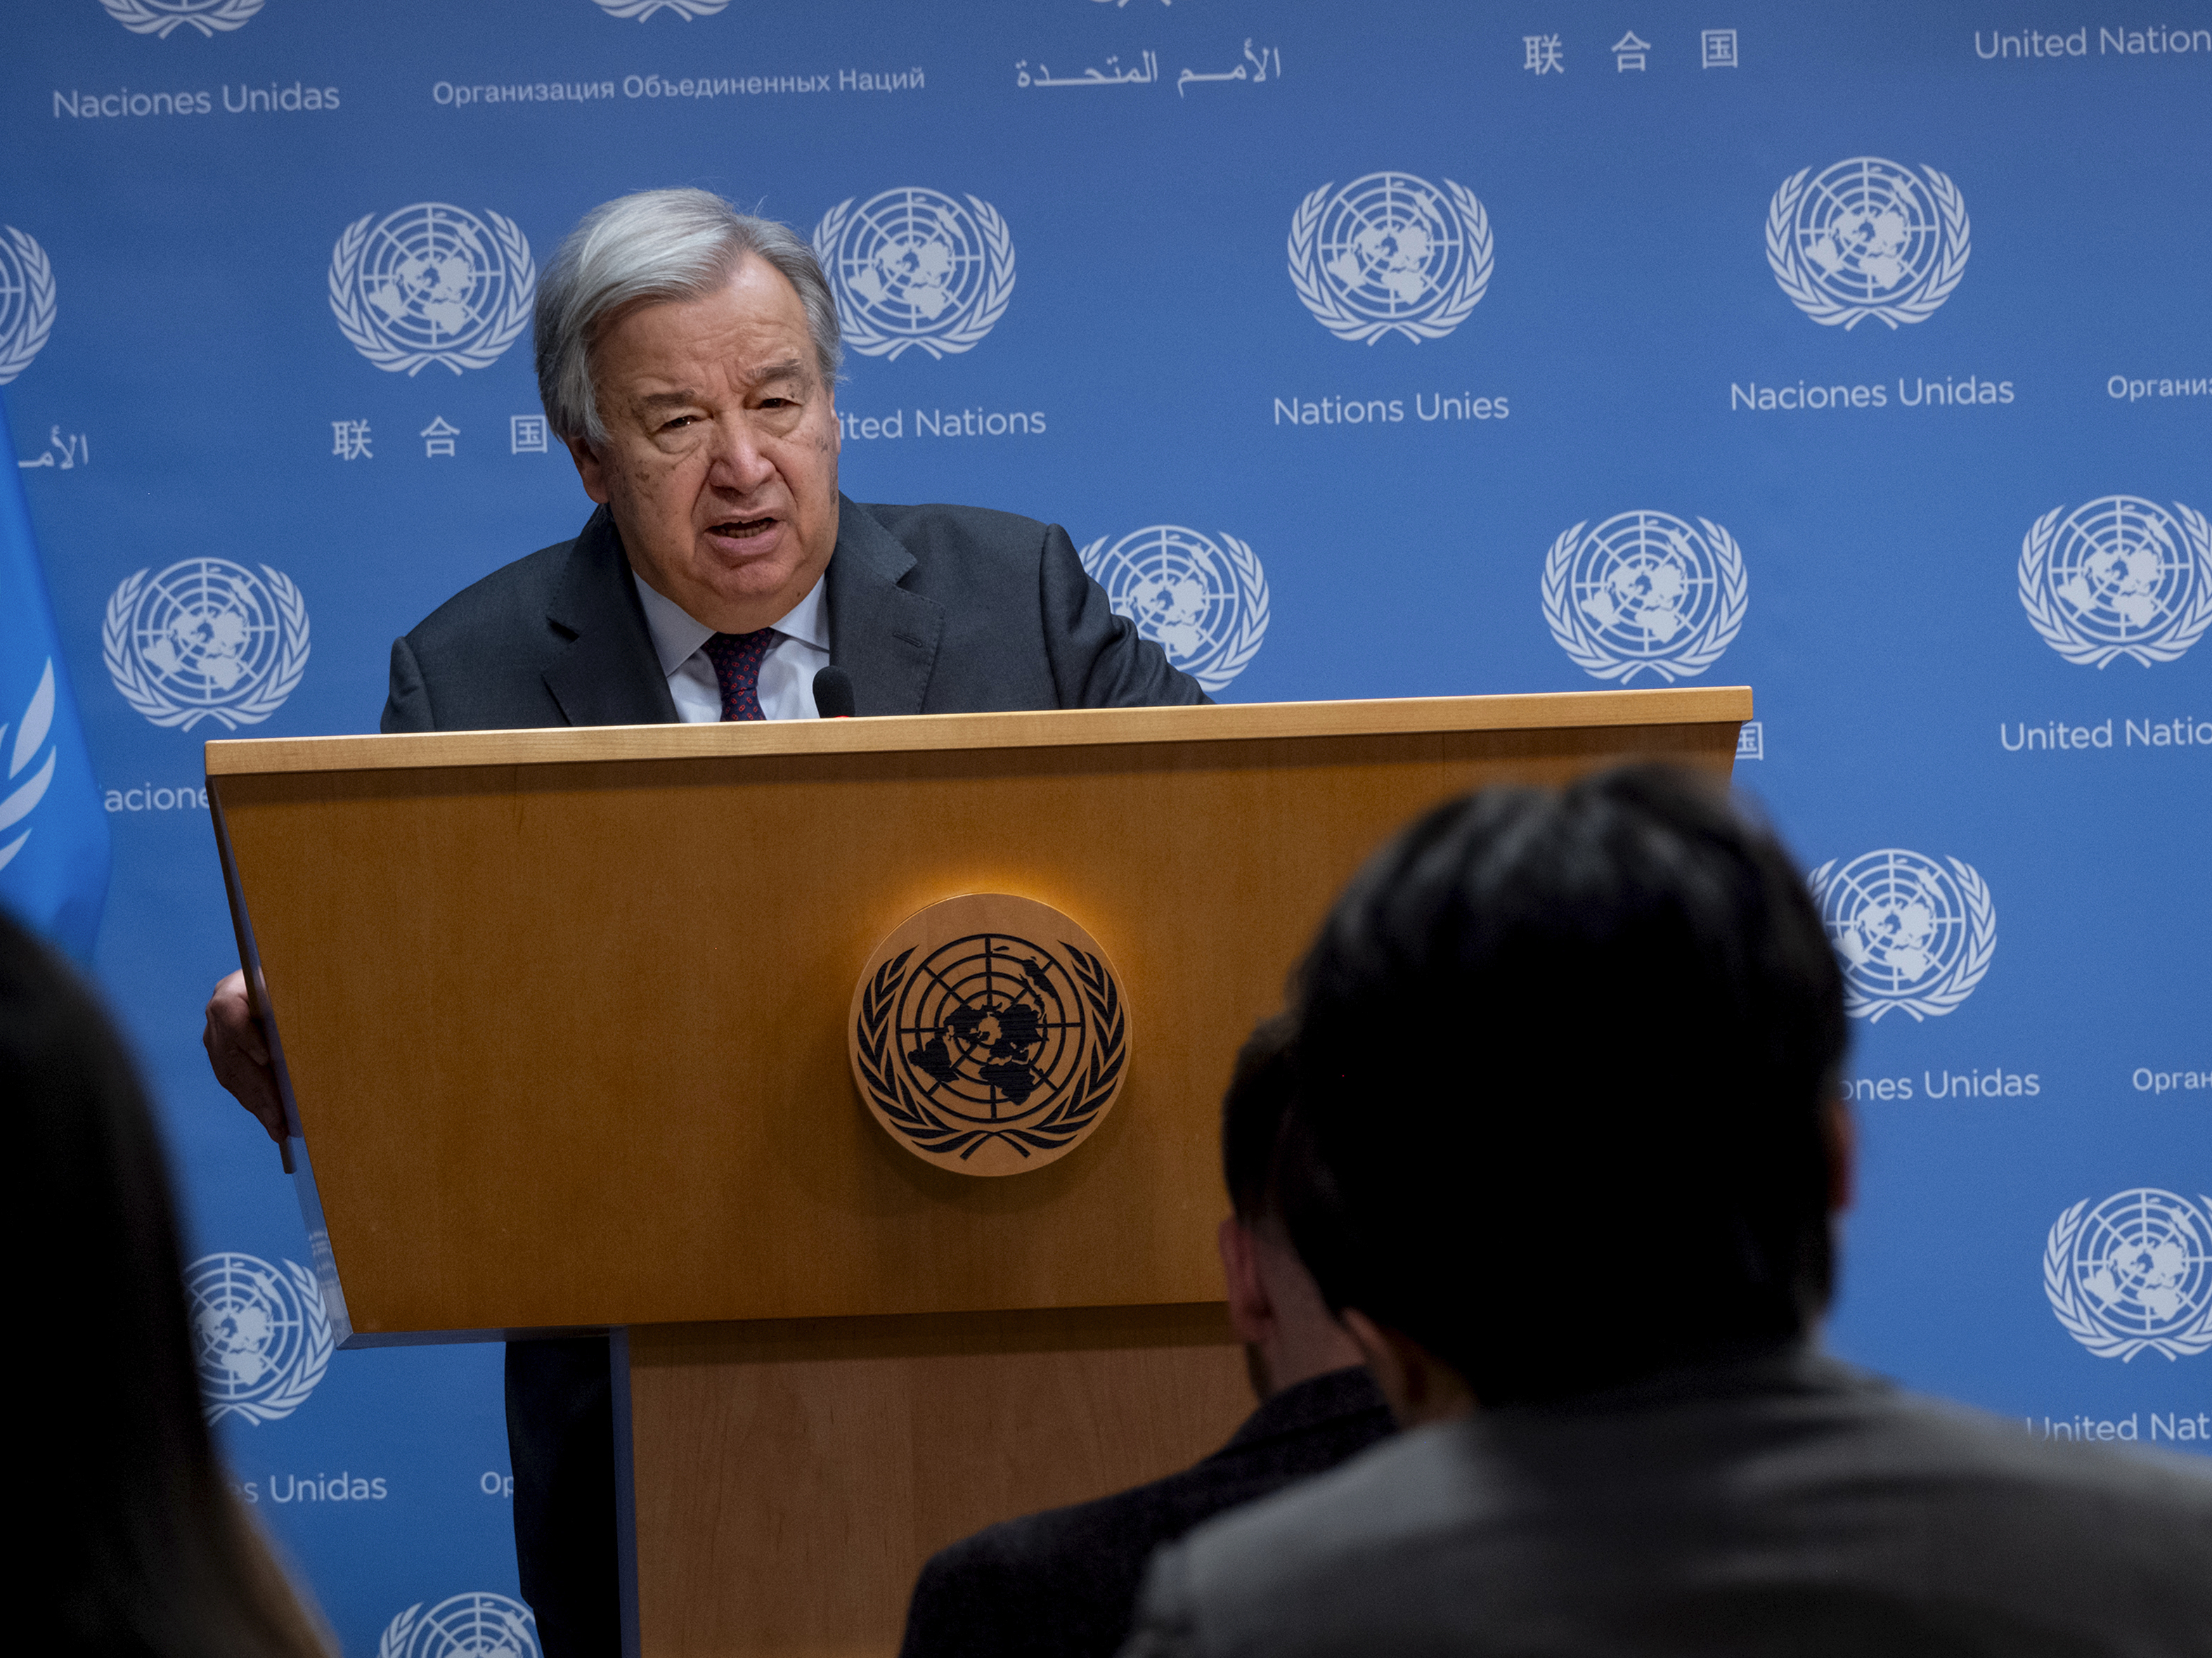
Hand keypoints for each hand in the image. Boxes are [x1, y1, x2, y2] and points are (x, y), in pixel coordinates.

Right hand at [203, 969, 284, 1142]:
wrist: (281, 983)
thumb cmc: (295, 982)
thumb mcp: (295, 984)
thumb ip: (293, 1000)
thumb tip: (308, 1020)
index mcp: (232, 989)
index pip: (229, 1011)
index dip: (245, 1036)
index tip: (266, 1058)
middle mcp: (218, 1015)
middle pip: (232, 1054)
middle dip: (258, 1087)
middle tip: (279, 1115)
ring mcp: (217, 1038)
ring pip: (232, 1076)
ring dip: (257, 1104)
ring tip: (279, 1127)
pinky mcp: (222, 1057)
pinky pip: (235, 1084)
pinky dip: (255, 1104)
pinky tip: (272, 1122)